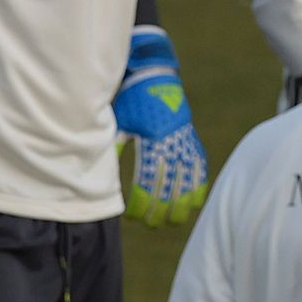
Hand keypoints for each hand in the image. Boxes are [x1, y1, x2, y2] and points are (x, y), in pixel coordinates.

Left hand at [114, 26, 209, 225]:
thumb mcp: (119, 123)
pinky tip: (195, 201)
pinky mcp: (192, 139)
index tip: (135, 217)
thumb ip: (114, 148)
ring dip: (182, 203)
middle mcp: (172, 143)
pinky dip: (198, 185)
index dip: (143, 202)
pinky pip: (199, 167)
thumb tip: (101, 175)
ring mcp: (185, 141)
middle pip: (169, 185)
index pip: (148, 180)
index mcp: (152, 140)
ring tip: (176, 221)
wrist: (154, 76)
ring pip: (187, 179)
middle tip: (153, 226)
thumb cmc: (130, 100)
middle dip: (161, 209)